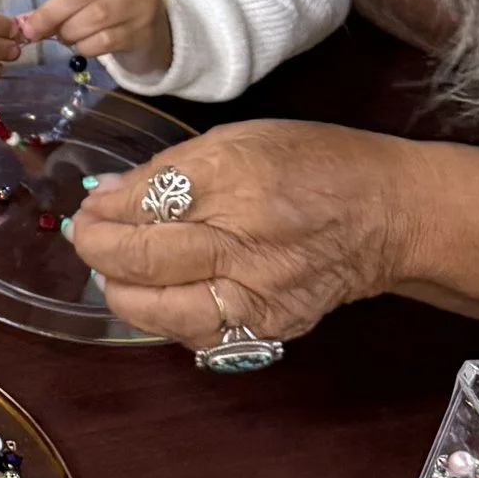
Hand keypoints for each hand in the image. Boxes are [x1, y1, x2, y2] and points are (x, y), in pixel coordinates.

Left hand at [17, 0, 171, 70]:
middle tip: (32, 29)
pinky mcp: (141, 33)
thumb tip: (25, 22)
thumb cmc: (115, 3)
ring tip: (62, 36)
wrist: (156, 28)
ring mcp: (140, 6)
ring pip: (92, 19)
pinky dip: (83, 46)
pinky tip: (80, 46)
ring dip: (68, 32)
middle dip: (50, 13)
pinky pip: (102, 42)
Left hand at [64, 119, 414, 350]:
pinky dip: (167, 320)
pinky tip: (161, 298)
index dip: (104, 209)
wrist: (390, 214)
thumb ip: (172, 170)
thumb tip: (109, 196)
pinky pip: (199, 337)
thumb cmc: (314, 164)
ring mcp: (259, 293)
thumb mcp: (241, 140)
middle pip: (143, 259)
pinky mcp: (272, 327)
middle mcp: (246, 239)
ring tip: (114, 276)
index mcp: (238, 176)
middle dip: (98, 251)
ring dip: (122, 294)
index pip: (145, 201)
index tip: (91, 208)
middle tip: (88, 239)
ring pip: (162, 311)